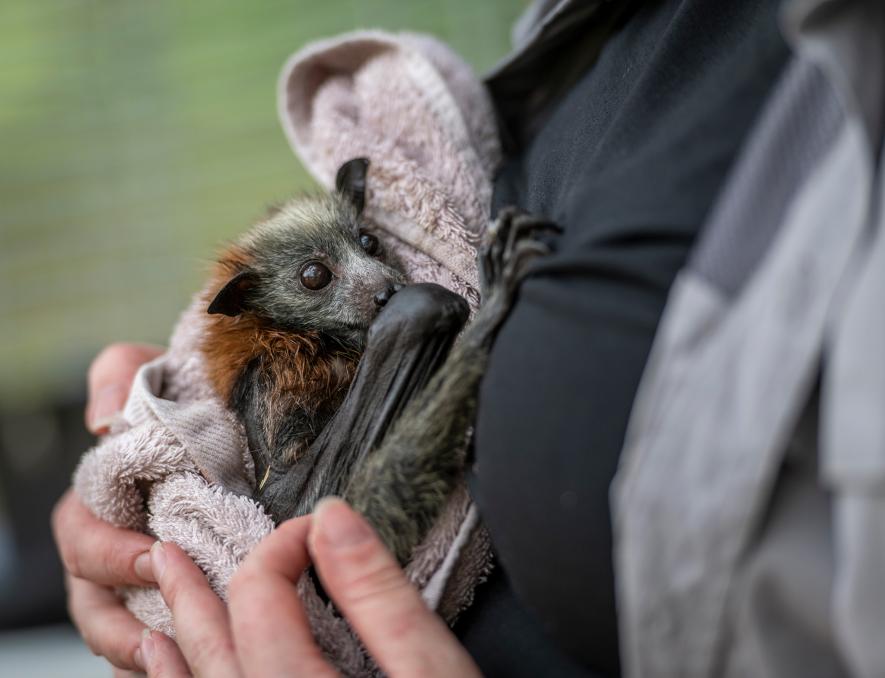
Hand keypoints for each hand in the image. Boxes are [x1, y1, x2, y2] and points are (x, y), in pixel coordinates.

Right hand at [51, 342, 164, 670]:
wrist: (227, 421)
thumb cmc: (184, 400)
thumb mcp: (153, 372)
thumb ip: (120, 375)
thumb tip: (104, 418)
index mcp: (100, 504)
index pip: (82, 538)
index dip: (109, 553)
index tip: (153, 556)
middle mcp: (110, 551)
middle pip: (92, 601)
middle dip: (121, 618)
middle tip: (168, 622)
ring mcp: (134, 585)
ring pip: (117, 634)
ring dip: (136, 652)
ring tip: (169, 662)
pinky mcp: (167, 606)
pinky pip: (152, 646)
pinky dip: (161, 661)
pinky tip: (187, 665)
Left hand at [141, 497, 480, 676]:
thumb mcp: (432, 672)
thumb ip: (378, 594)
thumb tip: (333, 519)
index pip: (261, 599)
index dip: (280, 547)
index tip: (317, 528)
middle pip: (214, 651)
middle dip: (194, 594)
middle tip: (167, 553)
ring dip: (175, 650)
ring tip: (153, 613)